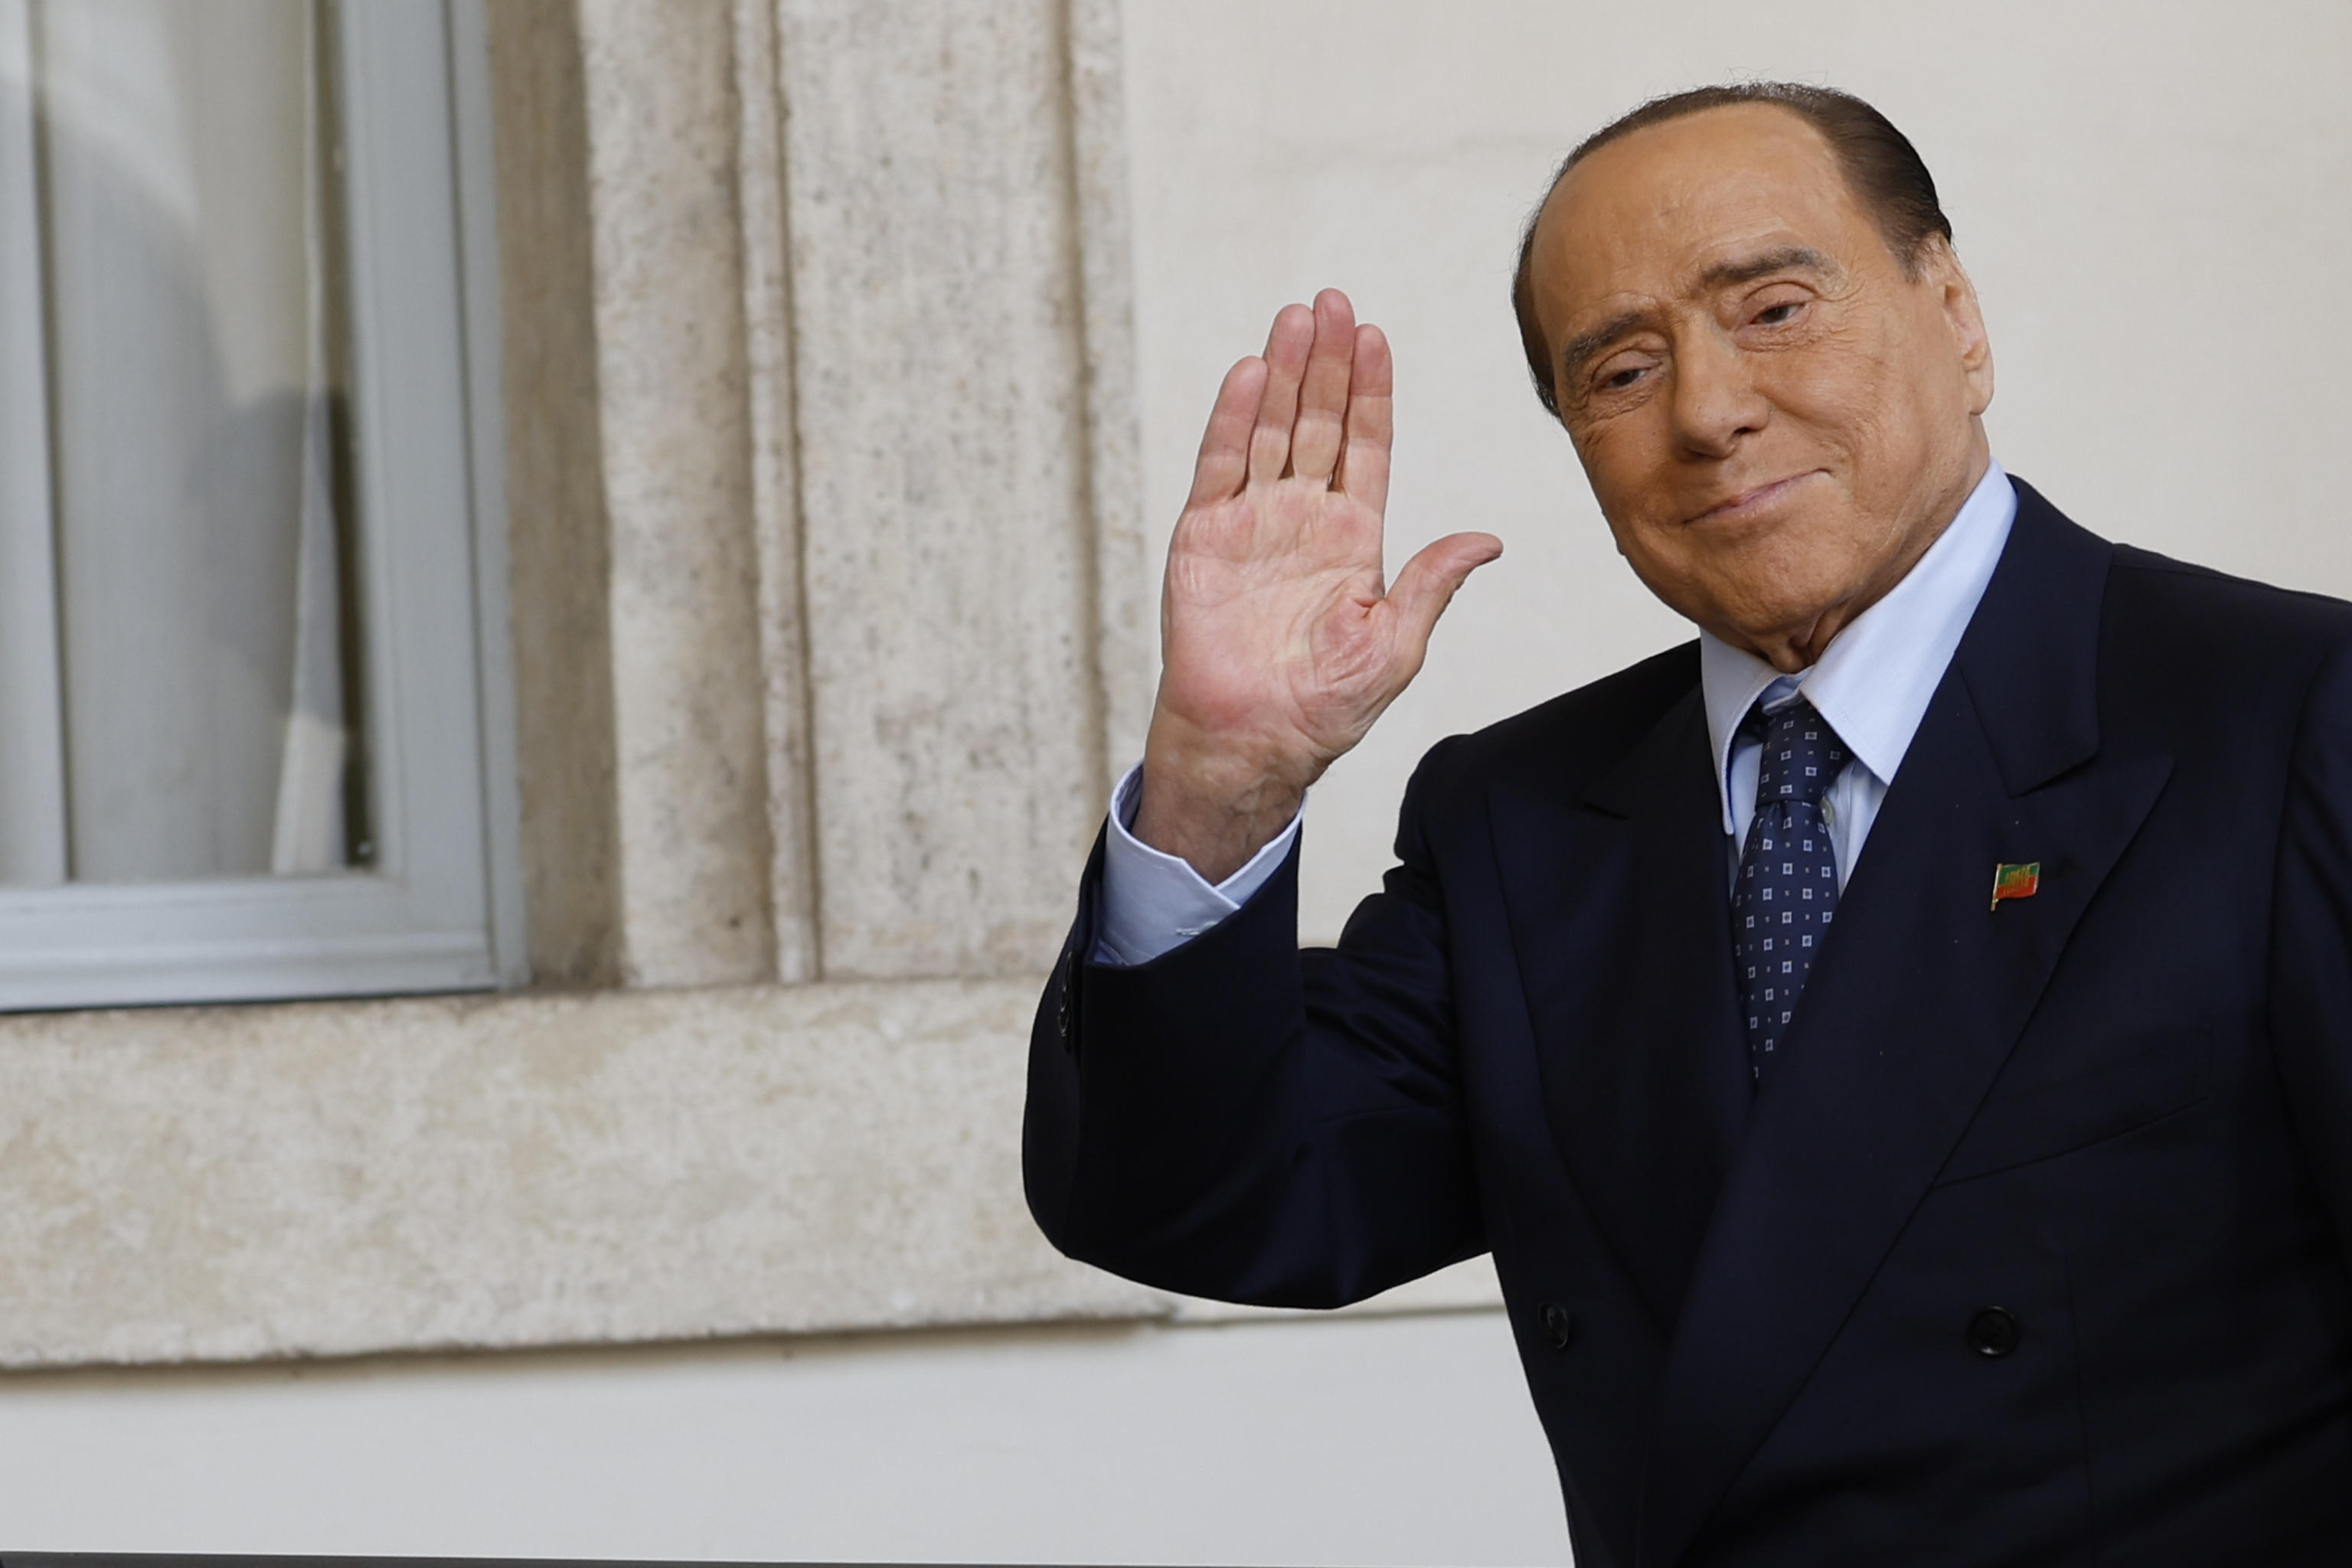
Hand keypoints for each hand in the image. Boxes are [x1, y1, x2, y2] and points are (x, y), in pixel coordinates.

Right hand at [1135, 289, 1502, 881]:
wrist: (1251, 742)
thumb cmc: (1324, 709)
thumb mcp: (1396, 646)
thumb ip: (1432, 583)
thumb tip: (1488, 540)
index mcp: (1354, 538)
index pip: (1366, 447)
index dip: (1371, 392)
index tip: (1376, 337)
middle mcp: (1302, 519)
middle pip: (1318, 422)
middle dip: (1328, 362)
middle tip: (1335, 301)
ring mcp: (1251, 523)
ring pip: (1271, 430)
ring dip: (1283, 373)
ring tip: (1296, 316)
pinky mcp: (1203, 537)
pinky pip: (1220, 466)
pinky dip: (1234, 420)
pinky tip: (1250, 373)